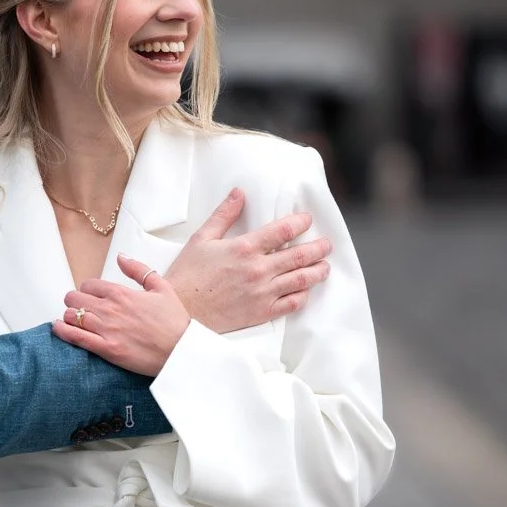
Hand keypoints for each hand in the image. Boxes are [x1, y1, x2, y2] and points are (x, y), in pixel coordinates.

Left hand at [52, 255, 190, 375]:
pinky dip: (62, 331)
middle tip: (80, 308)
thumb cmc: (174, 321)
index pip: (89, 285)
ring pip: (71, 316)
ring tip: (73, 320)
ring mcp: (106, 330)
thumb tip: (120, 257)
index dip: (87, 290)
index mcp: (122, 293)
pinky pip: (75, 337)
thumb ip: (138, 269)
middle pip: (75, 298)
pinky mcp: (106, 349)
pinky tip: (58, 327)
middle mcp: (110, 309)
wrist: (181, 351)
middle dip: (75, 301)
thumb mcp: (162, 287)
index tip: (91, 297)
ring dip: (69, 316)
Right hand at [164, 189, 330, 332]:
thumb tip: (239, 193)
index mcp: (244, 248)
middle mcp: (258, 270)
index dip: (300, 223)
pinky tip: (306, 290)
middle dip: (318, 248)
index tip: (307, 220)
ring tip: (325, 266)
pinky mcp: (261, 312)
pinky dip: (303, 295)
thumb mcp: (202, 238)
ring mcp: (262, 293)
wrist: (180, 312)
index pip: (283, 231)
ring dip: (317, 271)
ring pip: (301, 280)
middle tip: (326, 244)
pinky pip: (291, 304)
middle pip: (300, 256)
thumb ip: (224, 214)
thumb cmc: (188, 275)